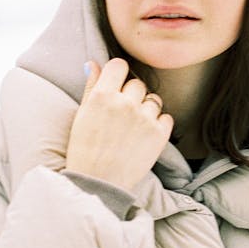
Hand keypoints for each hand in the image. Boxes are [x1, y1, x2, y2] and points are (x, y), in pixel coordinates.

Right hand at [65, 58, 173, 191]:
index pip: (119, 65)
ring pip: (153, 100)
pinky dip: (159, 124)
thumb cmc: (85, 150)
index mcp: (102, 96)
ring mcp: (143, 118)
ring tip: (134, 127)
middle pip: (137, 83)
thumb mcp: (82, 116)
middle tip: (123, 114)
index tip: (117, 85)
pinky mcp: (159, 134)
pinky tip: (145, 135)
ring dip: (146, 109)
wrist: (98, 183)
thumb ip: (91, 87)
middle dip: (131, 95)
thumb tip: (94, 64)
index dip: (118, 74)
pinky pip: (166, 117)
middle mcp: (124, 103)